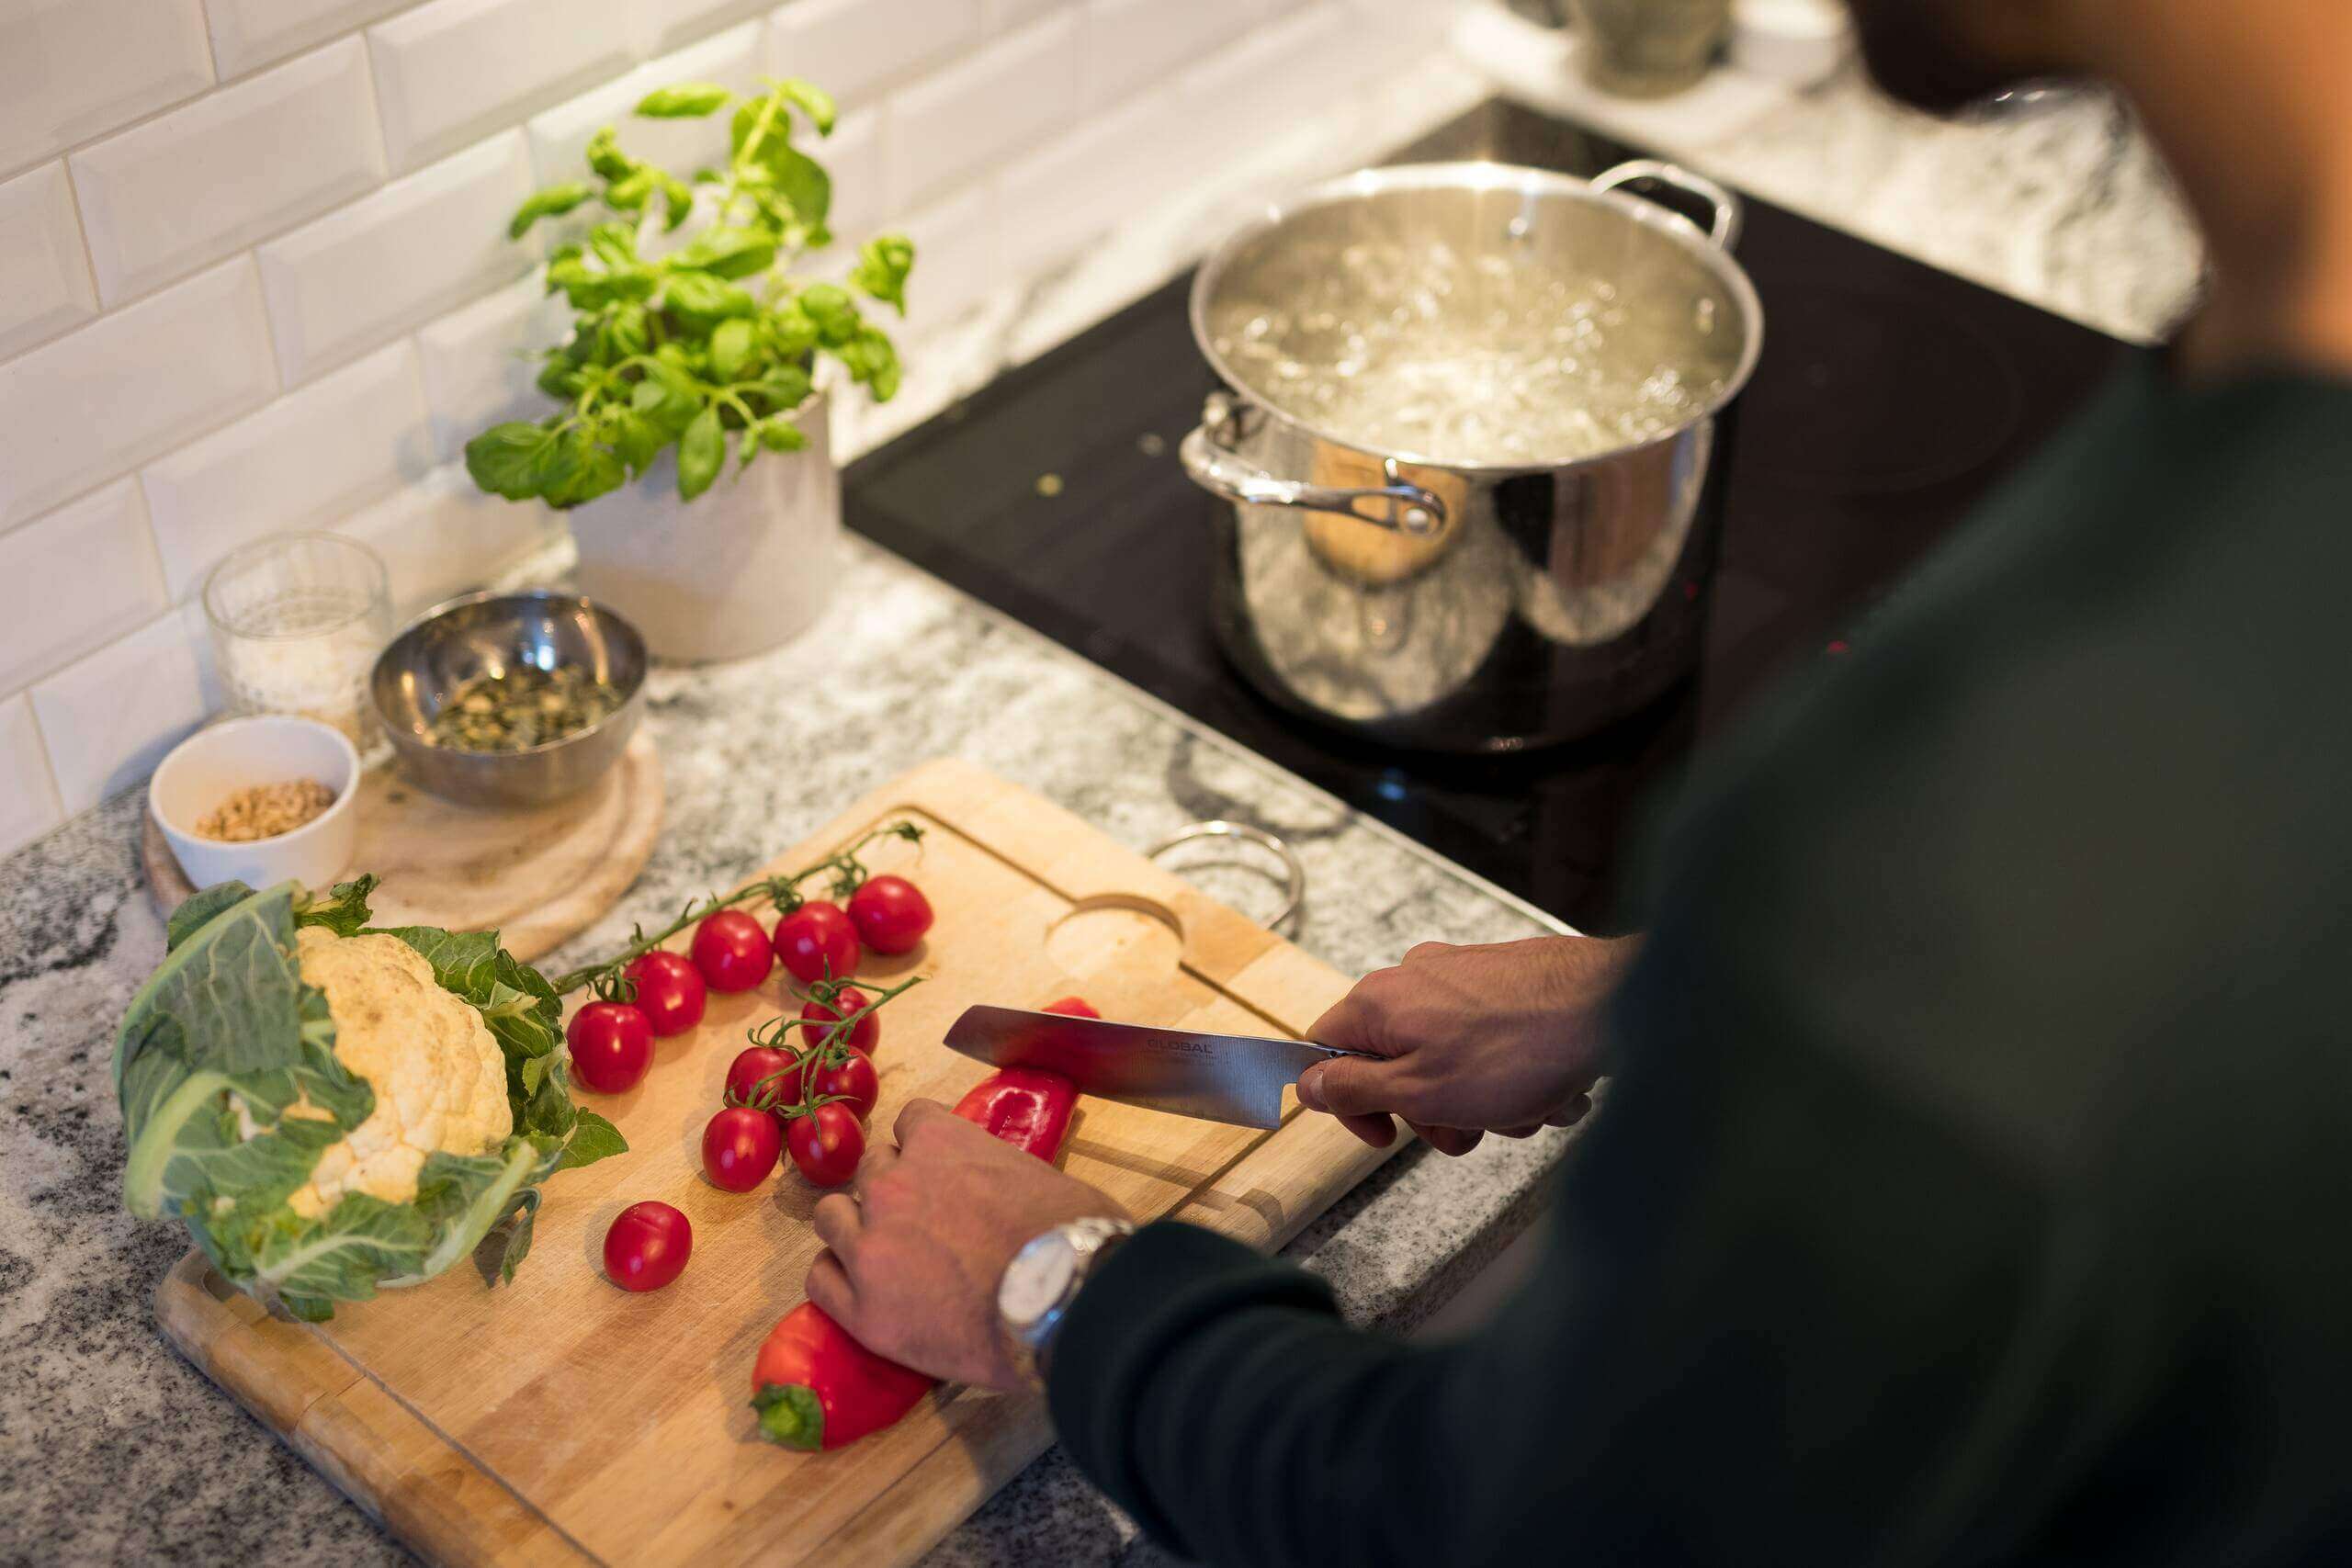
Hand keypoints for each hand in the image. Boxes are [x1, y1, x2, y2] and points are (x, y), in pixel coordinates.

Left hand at [805, 1099, 1129, 1391]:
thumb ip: (1003, 1173)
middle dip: (891, 1188)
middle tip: (920, 1220)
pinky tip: (860, 1289)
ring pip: (831, 1216)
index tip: (938, 1168)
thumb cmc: (1071, 1237)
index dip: (924, 1146)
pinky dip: (838, 1278)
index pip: (910, 1120)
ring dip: (853, 1226)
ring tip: (880, 1252)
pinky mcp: (863, 1310)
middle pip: (869, 1168)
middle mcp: (893, 1183)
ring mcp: (870, 1246)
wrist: (1064, 1302)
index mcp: (940, 1141)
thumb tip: (1011, 1194)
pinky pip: (820, 1279)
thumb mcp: (1040, 1177)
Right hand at [1297, 935, 1632, 1155]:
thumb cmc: (1516, 1049)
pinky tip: (1548, 1087)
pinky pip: (1490, 1045)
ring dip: (1483, 1101)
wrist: (1609, 1004)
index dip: (1349, 1103)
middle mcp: (1414, 980)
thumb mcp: (1419, 1090)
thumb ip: (1355, 1089)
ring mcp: (1462, 979)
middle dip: (1432, 1110)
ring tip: (1523, 1107)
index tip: (1385, 1135)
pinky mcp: (1504, 984)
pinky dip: (1514, 1076)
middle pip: (1394, 1062)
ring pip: (1450, 1062)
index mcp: (1379, 1002)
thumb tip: (1307, 1086)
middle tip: (1467, 1129)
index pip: (1325, 1051)